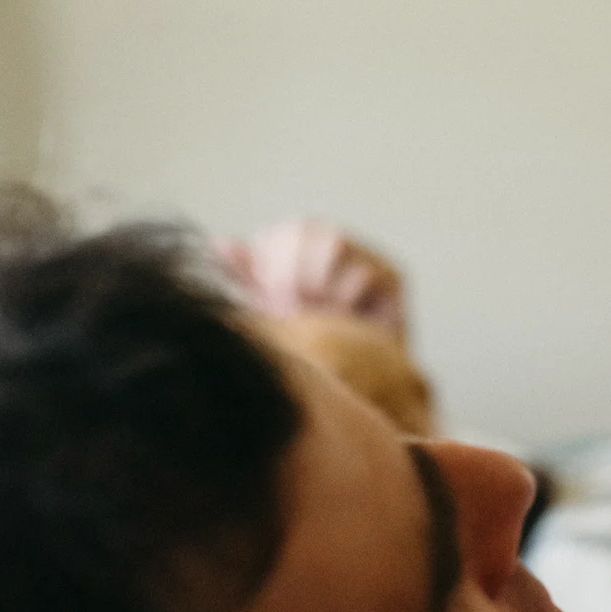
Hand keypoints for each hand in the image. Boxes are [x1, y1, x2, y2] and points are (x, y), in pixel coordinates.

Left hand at [218, 219, 408, 339]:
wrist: (359, 382)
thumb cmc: (310, 345)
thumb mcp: (269, 312)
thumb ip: (245, 278)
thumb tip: (217, 242)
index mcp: (297, 251)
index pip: (274, 235)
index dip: (268, 263)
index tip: (269, 296)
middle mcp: (331, 245)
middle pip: (302, 230)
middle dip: (290, 270)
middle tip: (292, 304)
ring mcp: (364, 256)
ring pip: (331, 242)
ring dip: (317, 281)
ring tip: (317, 310)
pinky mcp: (393, 274)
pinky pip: (363, 270)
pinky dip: (345, 297)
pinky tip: (344, 316)